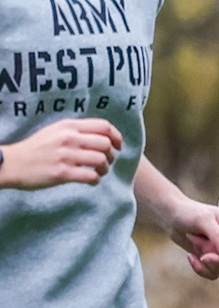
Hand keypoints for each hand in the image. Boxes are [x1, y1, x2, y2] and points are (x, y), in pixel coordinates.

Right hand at [0, 119, 121, 188]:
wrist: (12, 163)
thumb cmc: (36, 148)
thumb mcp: (55, 131)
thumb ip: (77, 131)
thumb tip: (103, 135)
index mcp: (69, 126)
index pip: (104, 126)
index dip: (117, 137)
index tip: (119, 146)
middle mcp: (69, 138)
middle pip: (106, 144)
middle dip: (112, 155)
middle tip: (106, 162)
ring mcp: (65, 155)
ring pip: (101, 160)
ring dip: (105, 169)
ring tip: (99, 172)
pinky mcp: (62, 173)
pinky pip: (91, 176)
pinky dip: (96, 180)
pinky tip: (91, 181)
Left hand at [168, 200, 218, 278]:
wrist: (173, 216)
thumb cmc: (187, 213)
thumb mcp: (202, 220)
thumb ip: (217, 236)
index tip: (205, 257)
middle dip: (208, 253)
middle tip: (194, 238)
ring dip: (202, 258)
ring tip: (193, 241)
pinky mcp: (213, 257)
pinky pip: (211, 273)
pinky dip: (199, 268)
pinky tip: (190, 256)